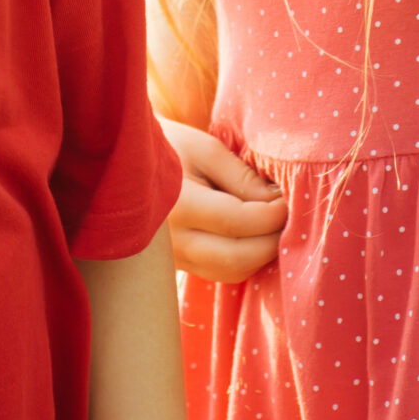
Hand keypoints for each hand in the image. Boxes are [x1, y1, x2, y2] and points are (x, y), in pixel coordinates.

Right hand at [160, 118, 285, 282]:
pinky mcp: (182, 266)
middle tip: (291, 215)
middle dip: (272, 240)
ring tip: (276, 224)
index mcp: (174, 205)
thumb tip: (277, 202)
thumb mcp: (205, 149)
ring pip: (232, 272)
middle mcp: (172, 242)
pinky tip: (257, 234)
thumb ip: (241, 177)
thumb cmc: (169, 147)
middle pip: (237, 258)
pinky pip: (222, 272)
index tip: (290, 199)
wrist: (127, 166)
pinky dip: (247, 258)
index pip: (235, 221)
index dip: (272, 214)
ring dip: (262, 253)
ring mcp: (175, 259)